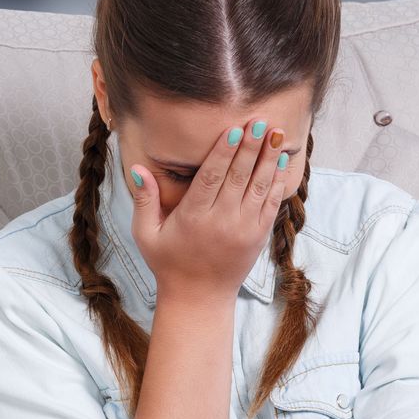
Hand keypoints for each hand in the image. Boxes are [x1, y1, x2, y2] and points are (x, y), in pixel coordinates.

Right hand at [126, 122, 297, 302]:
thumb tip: (139, 169)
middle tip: (259, 121)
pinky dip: (277, 181)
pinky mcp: (258, 236)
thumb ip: (144, 200)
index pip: (211, 178)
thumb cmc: (168, 263)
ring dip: (269, 158)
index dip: (224, 152)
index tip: (234, 129)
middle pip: (239, 177)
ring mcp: (243, 229)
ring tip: (276, 133)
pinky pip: (270, 204)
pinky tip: (280, 161)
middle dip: (250, 147)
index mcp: (193, 217)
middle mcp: (221, 222)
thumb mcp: (146, 234)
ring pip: (259, 186)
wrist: (200, 298)